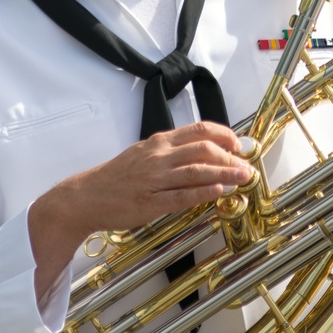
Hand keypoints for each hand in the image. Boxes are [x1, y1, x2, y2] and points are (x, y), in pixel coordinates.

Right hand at [28, 122, 251, 300]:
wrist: (87, 195)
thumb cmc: (118, 176)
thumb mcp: (144, 153)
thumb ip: (171, 151)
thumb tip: (203, 152)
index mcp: (159, 142)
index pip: (199, 130)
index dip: (224, 135)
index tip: (238, 144)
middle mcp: (158, 156)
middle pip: (203, 149)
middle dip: (230, 156)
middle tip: (246, 164)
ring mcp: (154, 179)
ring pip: (196, 171)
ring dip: (224, 174)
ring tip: (242, 178)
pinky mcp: (150, 202)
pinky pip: (181, 196)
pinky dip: (203, 193)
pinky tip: (218, 192)